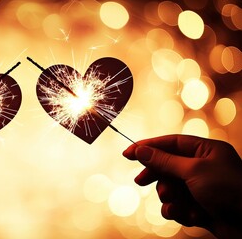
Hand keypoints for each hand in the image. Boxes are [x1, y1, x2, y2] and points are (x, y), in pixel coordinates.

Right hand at [123, 135, 241, 238]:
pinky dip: (179, 212)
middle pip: (167, 166)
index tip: (128, 153)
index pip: (170, 143)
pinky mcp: (200, 207)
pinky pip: (178, 206)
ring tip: (176, 204)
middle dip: (157, 177)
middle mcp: (202, 166)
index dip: (147, 147)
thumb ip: (165, 160)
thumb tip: (141, 150)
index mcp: (205, 150)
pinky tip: (188, 216)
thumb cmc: (230, 190)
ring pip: (170, 189)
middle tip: (141, 181)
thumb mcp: (193, 170)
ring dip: (170, 198)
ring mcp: (201, 188)